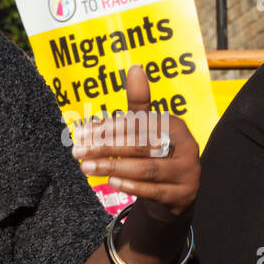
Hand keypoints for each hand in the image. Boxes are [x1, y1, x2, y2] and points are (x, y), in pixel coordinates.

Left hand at [71, 64, 199, 224]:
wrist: (173, 194)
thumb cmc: (155, 154)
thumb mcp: (146, 129)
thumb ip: (137, 104)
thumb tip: (135, 68)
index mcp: (176, 126)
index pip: (140, 124)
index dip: (111, 128)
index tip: (84, 132)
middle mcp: (186, 147)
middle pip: (142, 145)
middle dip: (106, 148)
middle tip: (78, 151)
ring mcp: (186, 172)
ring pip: (146, 169)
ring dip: (113, 167)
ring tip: (86, 167)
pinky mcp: (183, 195)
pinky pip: (154, 190)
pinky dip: (131, 186)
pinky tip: (110, 182)